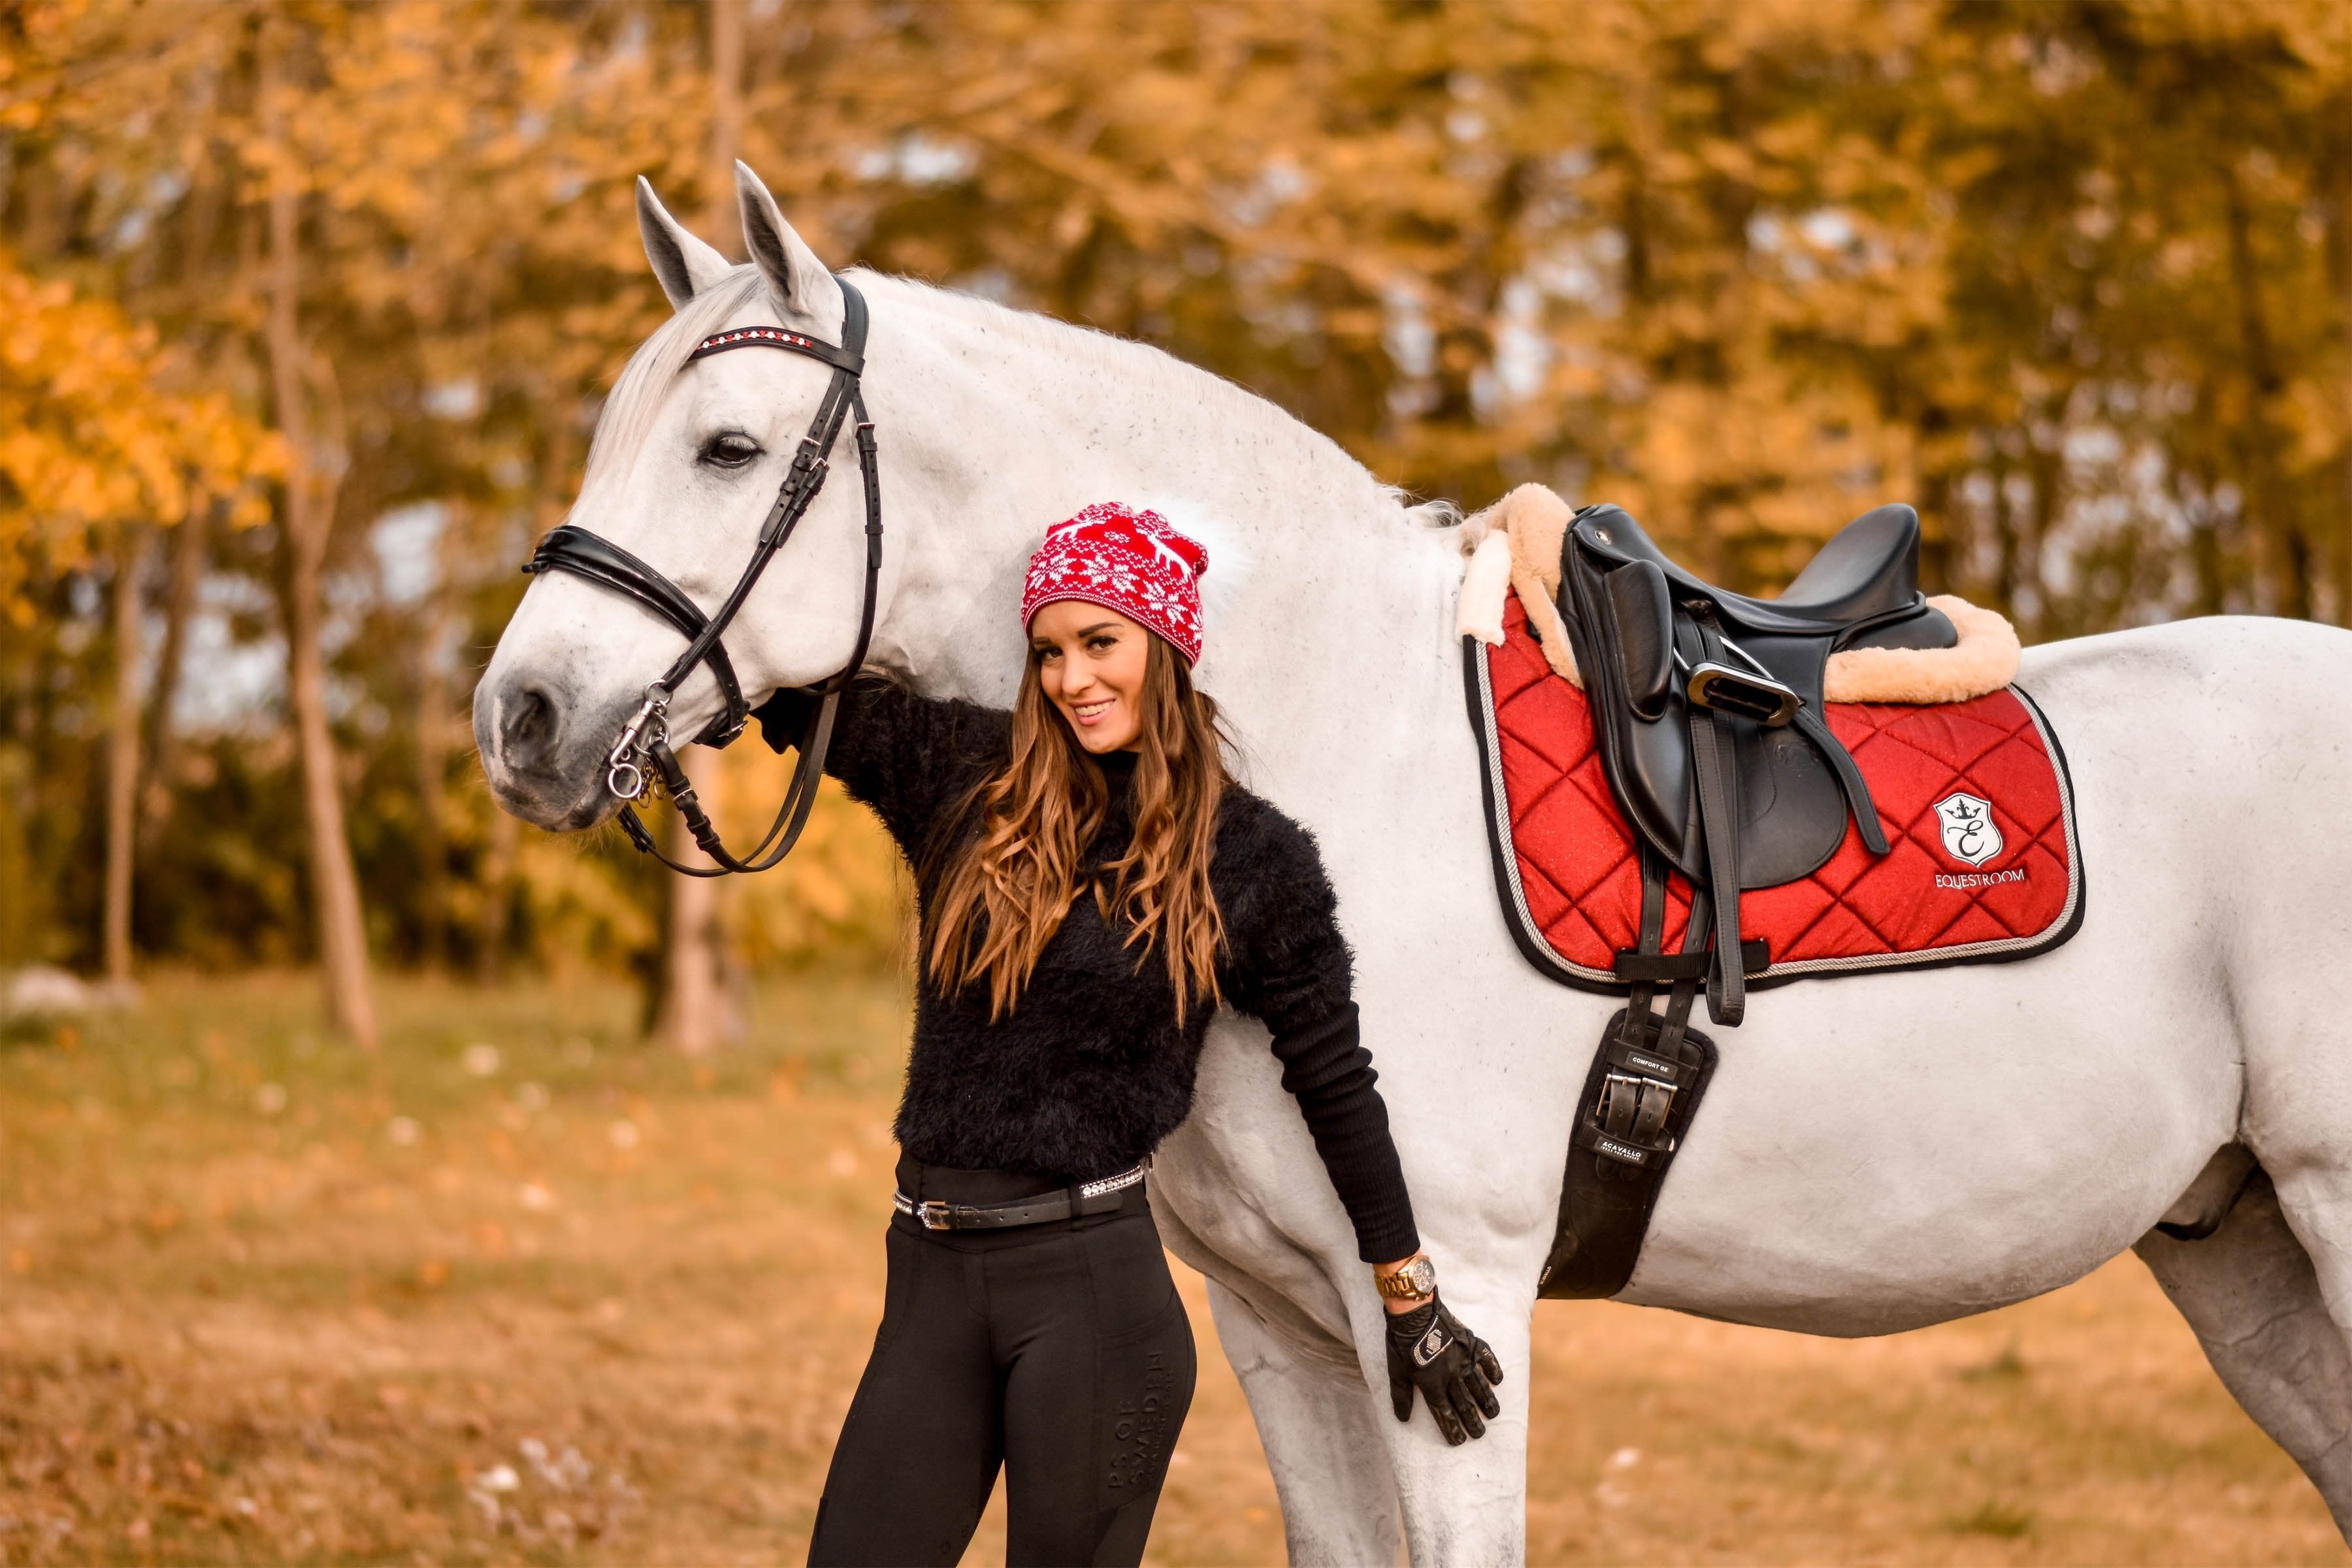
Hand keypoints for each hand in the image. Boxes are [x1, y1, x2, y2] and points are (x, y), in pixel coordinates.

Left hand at [1385, 1294, 1503, 1444]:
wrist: (1414, 1313)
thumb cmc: (1401, 1344)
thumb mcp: (1396, 1373)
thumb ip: (1401, 1397)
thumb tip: (1402, 1419)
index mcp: (1433, 1386)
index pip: (1445, 1414)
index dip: (1452, 1429)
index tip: (1459, 1441)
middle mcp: (1452, 1377)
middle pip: (1465, 1405)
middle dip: (1473, 1422)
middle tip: (1480, 1434)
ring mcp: (1464, 1360)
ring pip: (1479, 1387)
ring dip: (1487, 1402)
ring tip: (1493, 1413)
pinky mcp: (1471, 1344)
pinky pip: (1487, 1359)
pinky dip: (1493, 1370)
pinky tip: (1498, 1380)